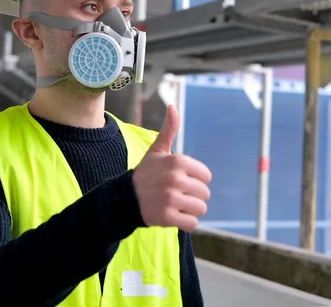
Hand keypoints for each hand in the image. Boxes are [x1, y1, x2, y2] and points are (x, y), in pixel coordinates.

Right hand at [133, 105, 211, 231]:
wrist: (124, 198)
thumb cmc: (145, 173)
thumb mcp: (157, 150)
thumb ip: (169, 130)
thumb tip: (172, 106)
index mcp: (178, 161)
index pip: (206, 176)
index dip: (195, 180)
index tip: (180, 180)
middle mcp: (176, 179)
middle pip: (204, 194)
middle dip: (193, 196)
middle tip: (176, 194)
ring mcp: (172, 199)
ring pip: (201, 209)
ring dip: (190, 210)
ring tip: (175, 205)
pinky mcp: (168, 217)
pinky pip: (192, 223)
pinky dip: (185, 222)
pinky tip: (173, 216)